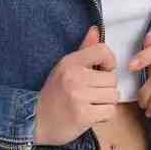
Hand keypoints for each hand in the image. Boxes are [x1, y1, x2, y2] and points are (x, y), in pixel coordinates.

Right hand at [33, 25, 119, 145]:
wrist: (36, 120)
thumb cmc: (54, 93)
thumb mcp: (65, 67)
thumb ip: (84, 49)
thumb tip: (96, 29)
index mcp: (70, 62)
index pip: (102, 50)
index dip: (110, 61)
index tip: (103, 71)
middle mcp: (74, 76)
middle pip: (112, 78)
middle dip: (107, 87)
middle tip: (93, 93)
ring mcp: (78, 96)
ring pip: (113, 96)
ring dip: (106, 102)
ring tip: (92, 104)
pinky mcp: (83, 115)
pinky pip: (110, 112)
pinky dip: (104, 115)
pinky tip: (92, 114)